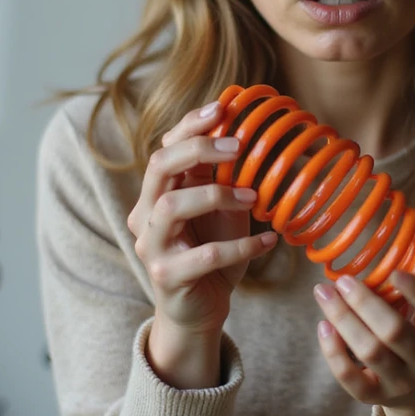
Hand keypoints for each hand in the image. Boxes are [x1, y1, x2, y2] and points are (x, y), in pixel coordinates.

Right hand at [127, 101, 277, 334]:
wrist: (200, 308)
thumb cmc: (212, 251)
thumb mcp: (220, 208)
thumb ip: (222, 175)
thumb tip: (247, 129)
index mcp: (157, 192)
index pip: (165, 147)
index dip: (190, 125)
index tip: (223, 107)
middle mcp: (145, 214)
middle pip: (158, 167)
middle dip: (197, 149)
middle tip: (237, 146)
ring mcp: (151, 246)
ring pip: (171, 207)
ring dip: (216, 195)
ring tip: (253, 198)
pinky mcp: (166, 277)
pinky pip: (204, 255)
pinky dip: (242, 246)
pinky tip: (269, 241)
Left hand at [314, 198, 414, 415]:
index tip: (392, 271)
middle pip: (396, 333)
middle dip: (365, 305)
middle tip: (341, 279)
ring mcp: (405, 382)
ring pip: (371, 354)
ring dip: (343, 322)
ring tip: (322, 293)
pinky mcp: (378, 397)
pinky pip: (353, 381)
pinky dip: (335, 354)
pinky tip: (323, 326)